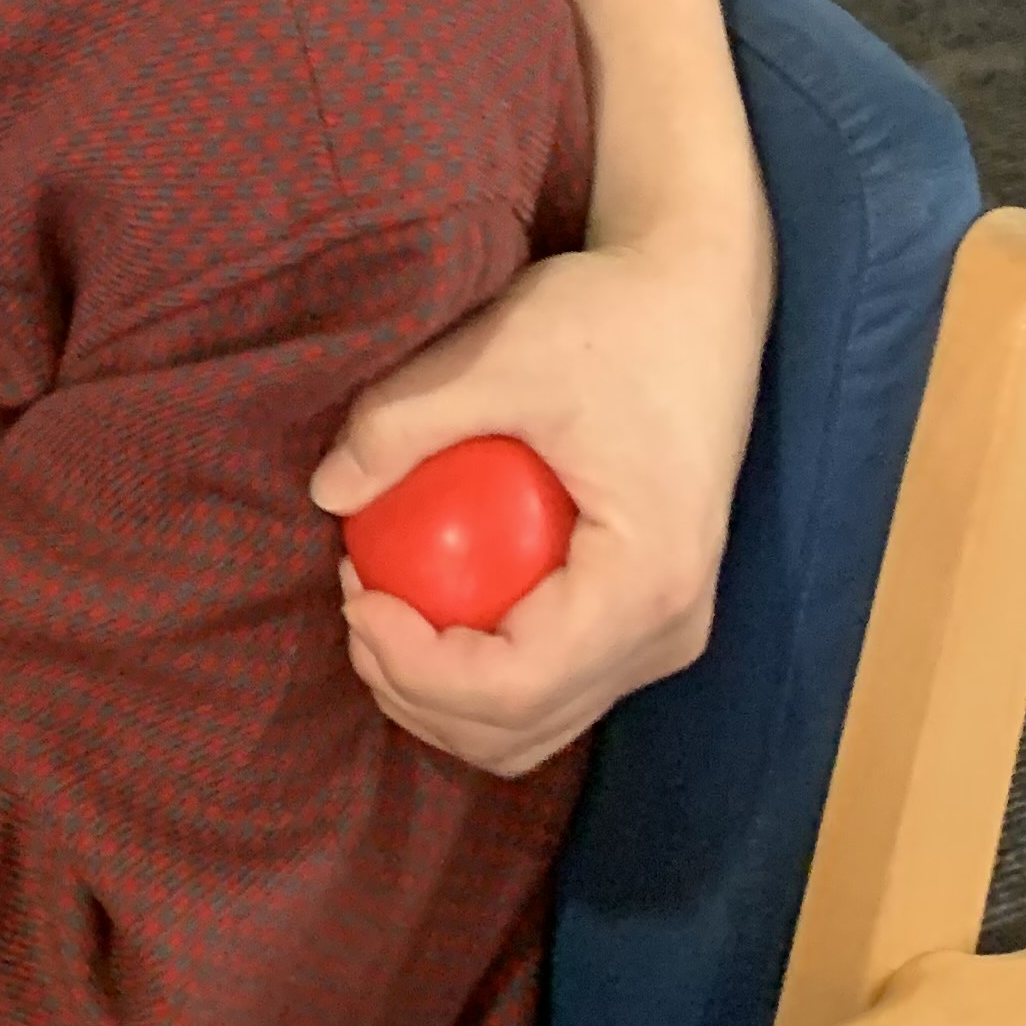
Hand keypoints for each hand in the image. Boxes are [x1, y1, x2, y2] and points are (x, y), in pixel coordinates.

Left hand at [310, 231, 761, 777]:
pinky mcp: (647, 615)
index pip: (515, 687)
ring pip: (533, 725)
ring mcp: (663, 633)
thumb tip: (325, 492)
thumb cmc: (613, 317)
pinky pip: (551, 683)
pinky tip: (428, 598)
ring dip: (441, 694)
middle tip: (355, 599)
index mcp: (647, 585)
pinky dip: (477, 670)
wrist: (700, 296)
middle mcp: (667, 632)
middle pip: (519, 729)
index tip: (354, 592)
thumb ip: (404, 420)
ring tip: (381, 603)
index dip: (414, 669)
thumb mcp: (501, 353)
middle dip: (415, 691)